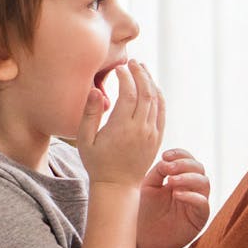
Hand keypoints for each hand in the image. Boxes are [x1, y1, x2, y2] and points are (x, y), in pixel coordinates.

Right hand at [77, 60, 163, 188]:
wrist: (117, 186)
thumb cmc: (97, 163)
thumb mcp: (85, 140)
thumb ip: (90, 114)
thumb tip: (96, 90)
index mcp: (121, 127)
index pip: (129, 93)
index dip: (126, 77)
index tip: (119, 68)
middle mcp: (140, 129)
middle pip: (146, 92)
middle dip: (140, 73)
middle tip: (133, 61)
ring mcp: (152, 133)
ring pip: (156, 100)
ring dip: (150, 82)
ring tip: (142, 69)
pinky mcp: (158, 138)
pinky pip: (162, 112)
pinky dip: (159, 96)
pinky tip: (152, 87)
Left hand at [137, 149, 210, 247]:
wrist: (146, 238)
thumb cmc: (147, 211)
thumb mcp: (148, 186)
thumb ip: (158, 171)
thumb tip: (167, 161)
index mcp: (181, 176)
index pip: (188, 159)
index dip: (180, 154)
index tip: (165, 156)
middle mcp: (192, 187)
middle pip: (199, 167)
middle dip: (184, 164)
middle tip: (168, 169)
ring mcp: (197, 201)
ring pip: (204, 182)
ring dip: (188, 178)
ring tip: (171, 182)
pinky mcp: (200, 217)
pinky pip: (203, 203)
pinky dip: (192, 196)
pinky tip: (177, 195)